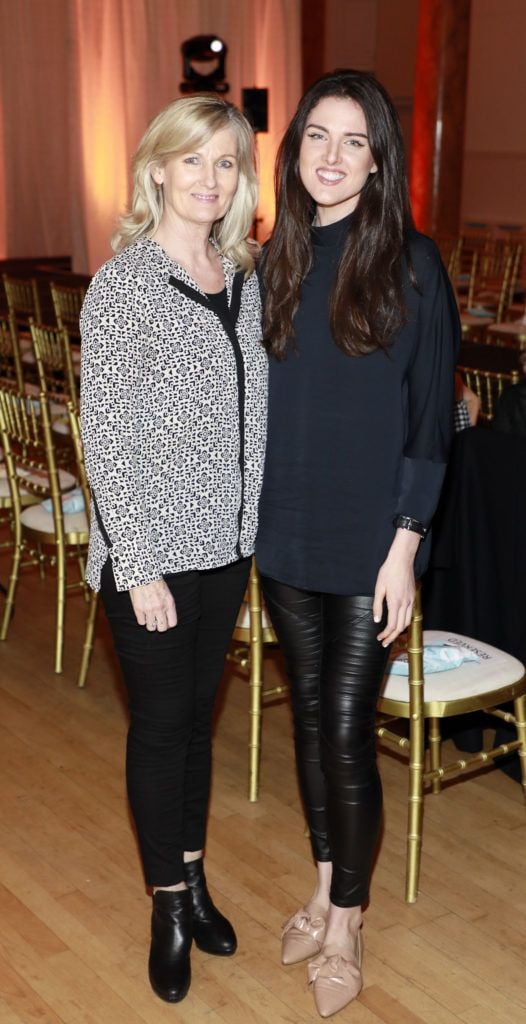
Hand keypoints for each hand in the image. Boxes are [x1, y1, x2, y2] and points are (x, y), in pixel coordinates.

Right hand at [129, 579, 176, 631]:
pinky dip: (142, 619)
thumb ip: (168, 606)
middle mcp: (160, 608)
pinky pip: (141, 622)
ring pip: (151, 627)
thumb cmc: (155, 582)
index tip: (166, 622)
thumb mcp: (167, 593)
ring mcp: (149, 610)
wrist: (143, 574)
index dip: (169, 624)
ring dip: (150, 623)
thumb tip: (167, 618)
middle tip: (157, 621)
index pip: (172, 623)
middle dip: (160, 626)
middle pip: (162, 628)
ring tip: (149, 617)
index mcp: (169, 604)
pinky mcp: (138, 609)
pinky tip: (142, 613)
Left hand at [373, 529, 418, 646]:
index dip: (386, 635)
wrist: (402, 560)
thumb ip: (377, 606)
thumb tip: (376, 620)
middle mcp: (405, 604)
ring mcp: (411, 601)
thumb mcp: (378, 588)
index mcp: (395, 602)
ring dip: (399, 631)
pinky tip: (398, 623)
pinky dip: (404, 622)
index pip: (392, 625)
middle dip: (392, 637)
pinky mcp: (413, 597)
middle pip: (400, 627)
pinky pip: (410, 614)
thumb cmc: (388, 572)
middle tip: (384, 642)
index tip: (379, 638)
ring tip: (390, 636)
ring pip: (407, 622)